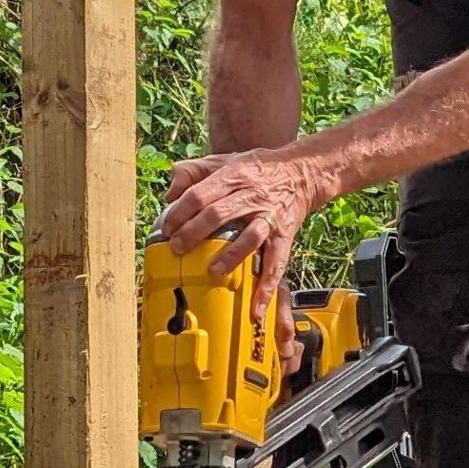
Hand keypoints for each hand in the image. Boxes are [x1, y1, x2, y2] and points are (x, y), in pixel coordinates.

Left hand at [158, 147, 326, 325]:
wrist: (301, 172)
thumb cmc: (258, 169)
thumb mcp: (225, 160)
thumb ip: (194, 172)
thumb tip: (170, 193)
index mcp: (233, 176)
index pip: (199, 194)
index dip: (180, 212)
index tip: (167, 228)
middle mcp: (251, 195)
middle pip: (217, 214)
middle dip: (193, 234)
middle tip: (177, 249)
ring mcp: (269, 216)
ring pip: (248, 237)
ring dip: (229, 256)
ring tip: (211, 272)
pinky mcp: (284, 235)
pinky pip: (276, 262)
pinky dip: (267, 286)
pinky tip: (257, 307)